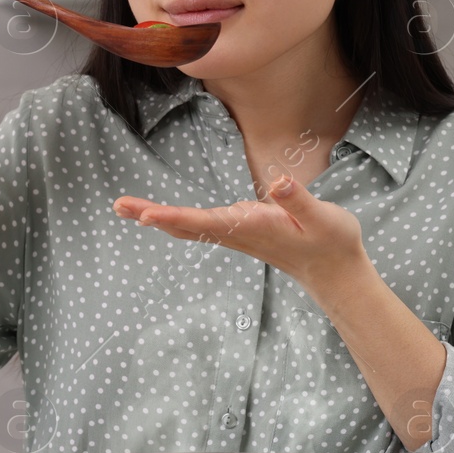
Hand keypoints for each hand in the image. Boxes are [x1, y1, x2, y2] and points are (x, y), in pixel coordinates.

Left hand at [113, 174, 367, 298]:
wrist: (334, 271)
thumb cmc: (332, 242)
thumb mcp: (323, 217)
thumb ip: (299, 200)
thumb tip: (277, 181)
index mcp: (253, 227)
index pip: (206, 222)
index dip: (175, 217)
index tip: (147, 215)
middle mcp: (238, 233)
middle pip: (186, 226)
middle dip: (152, 216)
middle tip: (119, 205)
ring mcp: (237, 235)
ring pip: (190, 227)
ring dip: (158, 217)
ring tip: (126, 207)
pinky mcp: (241, 232)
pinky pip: (200, 226)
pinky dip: (175, 219)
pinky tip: (158, 216)